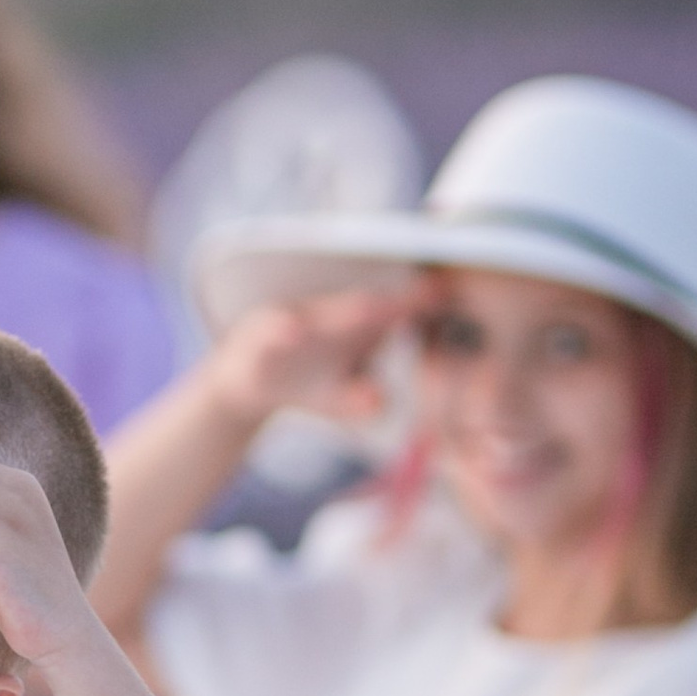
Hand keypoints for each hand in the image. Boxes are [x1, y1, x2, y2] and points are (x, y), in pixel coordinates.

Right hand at [200, 283, 416, 438]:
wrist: (248, 384)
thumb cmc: (308, 383)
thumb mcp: (338, 398)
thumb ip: (360, 400)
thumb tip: (378, 403)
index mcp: (353, 328)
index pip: (391, 312)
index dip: (418, 305)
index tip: (448, 298)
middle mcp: (325, 315)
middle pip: (362, 306)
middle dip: (393, 300)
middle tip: (426, 293)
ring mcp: (291, 321)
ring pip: (318, 314)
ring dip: (342, 310)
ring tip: (369, 309)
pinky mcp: (257, 336)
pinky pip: (270, 332)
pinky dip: (281, 331)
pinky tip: (293, 333)